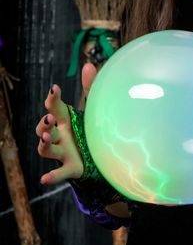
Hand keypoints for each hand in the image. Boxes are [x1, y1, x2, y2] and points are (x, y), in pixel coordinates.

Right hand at [36, 64, 96, 184]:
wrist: (97, 158)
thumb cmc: (89, 130)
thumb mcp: (91, 110)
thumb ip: (90, 89)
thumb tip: (88, 64)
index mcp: (64, 120)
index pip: (54, 107)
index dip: (53, 98)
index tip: (55, 88)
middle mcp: (59, 135)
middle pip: (44, 128)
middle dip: (43, 123)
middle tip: (49, 117)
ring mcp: (63, 152)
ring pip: (46, 149)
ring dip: (43, 144)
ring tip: (45, 138)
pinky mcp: (71, 168)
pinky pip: (59, 173)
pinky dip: (52, 177)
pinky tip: (44, 179)